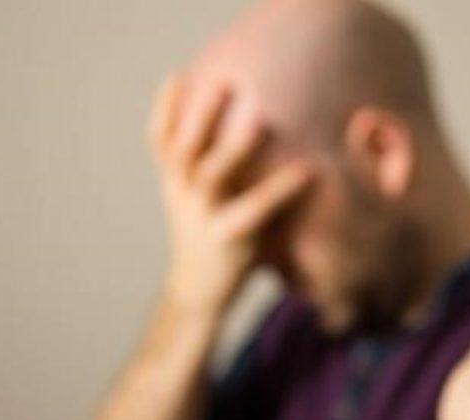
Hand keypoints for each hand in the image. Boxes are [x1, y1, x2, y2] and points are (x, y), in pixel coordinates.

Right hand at [148, 73, 312, 315]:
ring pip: (211, 174)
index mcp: (174, 182)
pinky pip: (255, 209)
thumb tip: (246, 128)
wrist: (198, 295)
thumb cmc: (211, 238)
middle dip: (199, 114)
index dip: (165, 108)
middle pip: (182, 148)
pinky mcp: (228, 240)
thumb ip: (214, 167)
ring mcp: (202, 217)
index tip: (178, 75)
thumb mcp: (201, 200)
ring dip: (233, 146)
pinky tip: (308, 171)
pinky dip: (281, 188)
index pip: (160, 140)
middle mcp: (182, 195)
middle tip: (222, 82)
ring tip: (259, 119)